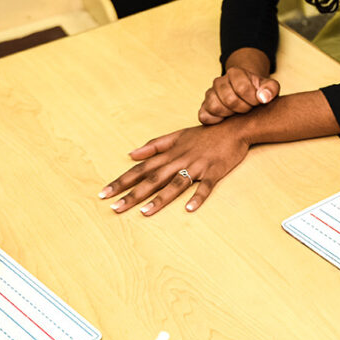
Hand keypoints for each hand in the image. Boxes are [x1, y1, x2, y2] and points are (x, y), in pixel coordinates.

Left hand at [99, 123, 249, 215]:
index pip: (141, 168)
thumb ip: (154, 145)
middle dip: (133, 194)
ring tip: (145, 213)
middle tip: (115, 208)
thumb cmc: (206, 134)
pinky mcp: (215, 171)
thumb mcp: (177, 135)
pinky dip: (198, 197)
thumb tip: (131, 154)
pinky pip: (206, 186)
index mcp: (170, 153)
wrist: (235, 127)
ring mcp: (198, 166)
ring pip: (176, 184)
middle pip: (153, 179)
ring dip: (160, 199)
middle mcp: (180, 160)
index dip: (122, 181)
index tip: (104, 193)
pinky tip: (189, 209)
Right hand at [198, 66, 278, 124]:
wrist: (246, 94)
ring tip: (239, 113)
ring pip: (215, 107)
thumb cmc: (258, 91)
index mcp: (235, 73)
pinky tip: (228, 118)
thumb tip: (263, 98)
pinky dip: (216, 120)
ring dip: (230, 114)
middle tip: (249, 108)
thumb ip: (271, 89)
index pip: (242, 88)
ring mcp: (209, 94)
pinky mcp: (204, 107)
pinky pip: (205, 116)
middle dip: (244, 108)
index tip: (258, 102)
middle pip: (229, 100)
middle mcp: (219, 81)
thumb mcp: (270, 87)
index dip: (253, 99)